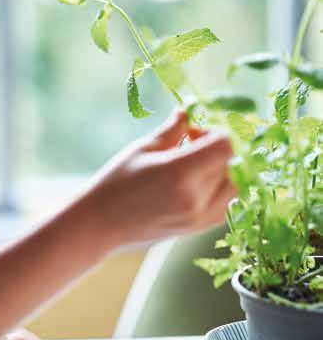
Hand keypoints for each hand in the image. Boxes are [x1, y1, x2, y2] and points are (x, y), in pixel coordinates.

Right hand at [87, 107, 235, 247]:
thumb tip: (187, 112)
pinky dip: (221, 188)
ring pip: (236, 187)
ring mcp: (200, 217)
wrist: (103, 223)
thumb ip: (172, 130)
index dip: (215, 132)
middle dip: (219, 149)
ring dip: (224, 169)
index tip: (194, 131)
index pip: (225, 147)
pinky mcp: (198, 228)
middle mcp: (197, 198)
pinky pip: (227, 205)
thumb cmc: (117, 181)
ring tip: (196, 163)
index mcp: (180, 173)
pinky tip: (197, 180)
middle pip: (233, 165)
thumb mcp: (143, 148)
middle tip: (192, 143)